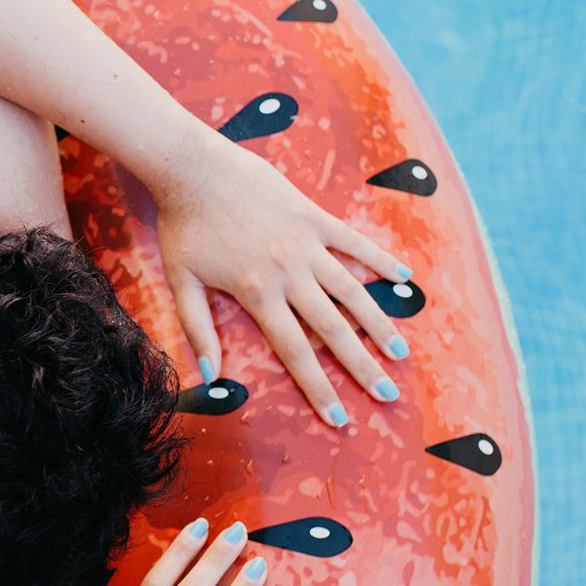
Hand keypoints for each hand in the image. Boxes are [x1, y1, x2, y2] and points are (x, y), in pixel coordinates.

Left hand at [153, 135, 412, 425]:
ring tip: (401, 351)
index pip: (295, 352)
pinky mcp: (314, 215)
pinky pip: (354, 241)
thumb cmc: (183, 226)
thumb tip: (208, 376)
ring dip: (379, 323)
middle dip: (362, 367)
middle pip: (333, 330)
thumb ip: (197, 330)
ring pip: (352, 290)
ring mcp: (305, 242)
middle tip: (387, 395)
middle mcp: (288, 273)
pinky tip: (404, 278)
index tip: (339, 418)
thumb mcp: (181, 282)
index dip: (318, 389)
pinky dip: (380, 259)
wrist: (192, 168)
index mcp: (257, 294)